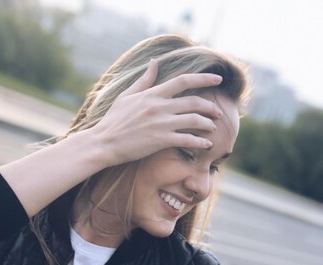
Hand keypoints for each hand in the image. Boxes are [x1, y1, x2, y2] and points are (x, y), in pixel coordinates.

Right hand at [91, 59, 223, 166]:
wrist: (104, 143)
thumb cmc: (113, 120)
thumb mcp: (127, 96)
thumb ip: (144, 80)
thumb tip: (154, 62)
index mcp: (152, 94)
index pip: (183, 81)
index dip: (203, 78)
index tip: (218, 79)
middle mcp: (159, 106)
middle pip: (193, 102)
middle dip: (210, 106)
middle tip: (218, 111)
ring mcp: (161, 124)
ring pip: (193, 120)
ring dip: (207, 123)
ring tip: (213, 127)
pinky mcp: (160, 141)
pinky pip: (186, 139)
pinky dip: (199, 141)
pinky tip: (207, 144)